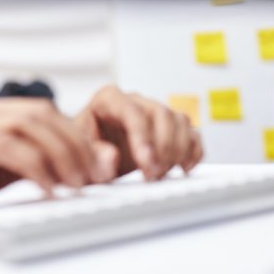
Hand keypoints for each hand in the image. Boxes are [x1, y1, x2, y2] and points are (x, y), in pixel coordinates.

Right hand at [0, 97, 117, 214]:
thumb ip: (27, 166)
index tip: (91, 167)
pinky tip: (49, 191)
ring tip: (76, 186)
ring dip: (63, 155)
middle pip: (43, 112)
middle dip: (75, 144)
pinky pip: (12, 150)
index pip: (42, 110)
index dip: (73, 136)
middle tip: (91, 178)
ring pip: (32, 125)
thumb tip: (75, 168)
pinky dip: (39, 170)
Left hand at [74, 85, 202, 179]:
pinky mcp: (170, 128)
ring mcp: (153, 112)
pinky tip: (183, 168)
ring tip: (162, 172)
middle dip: (161, 147)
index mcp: (107, 99)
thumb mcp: (80, 151)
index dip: (142, 137)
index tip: (146, 163)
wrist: (91, 157)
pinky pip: (192, 133)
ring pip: (179, 121)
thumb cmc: (85, 150)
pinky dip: (193, 151)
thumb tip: (111, 155)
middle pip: (160, 113)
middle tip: (153, 174)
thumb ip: (93, 153)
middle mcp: (134, 101)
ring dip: (177, 150)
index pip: (131, 111)